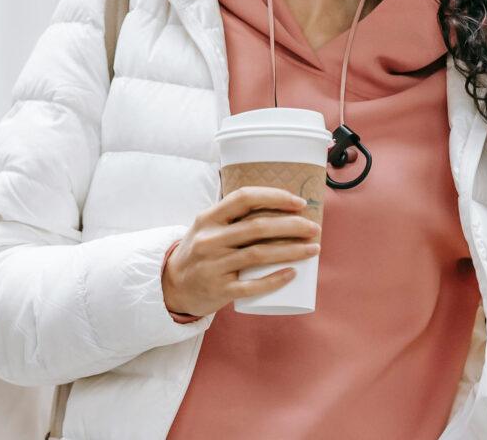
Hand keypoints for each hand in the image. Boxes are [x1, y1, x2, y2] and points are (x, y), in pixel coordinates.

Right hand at [162, 186, 322, 317]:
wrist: (172, 286)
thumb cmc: (199, 253)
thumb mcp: (206, 228)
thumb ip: (232, 216)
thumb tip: (278, 206)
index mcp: (208, 219)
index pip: (243, 198)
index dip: (274, 197)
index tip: (298, 203)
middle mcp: (210, 240)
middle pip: (257, 227)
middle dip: (292, 226)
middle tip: (313, 228)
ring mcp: (214, 265)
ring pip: (259, 254)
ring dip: (291, 250)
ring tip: (314, 249)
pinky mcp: (220, 289)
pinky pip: (252, 285)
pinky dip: (274, 279)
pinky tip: (293, 273)